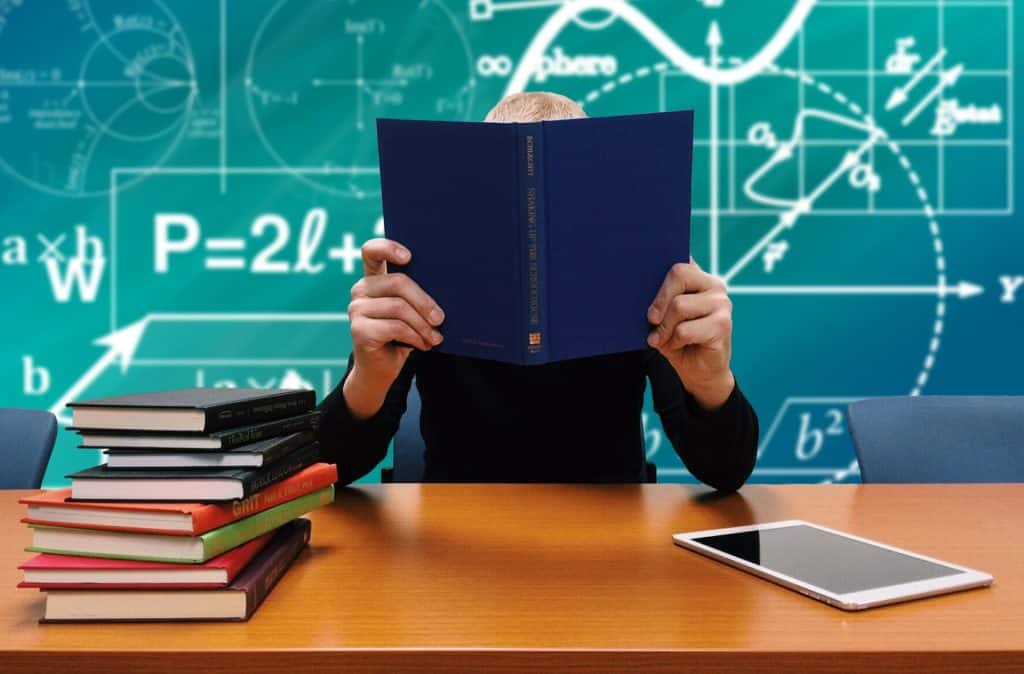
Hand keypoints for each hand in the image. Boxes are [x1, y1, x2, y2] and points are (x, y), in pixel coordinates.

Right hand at [343, 238, 444, 418]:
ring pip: (399, 307)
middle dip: (425, 301)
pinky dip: (415, 337)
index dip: (389, 248)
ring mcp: (357, 309)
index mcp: (374, 279)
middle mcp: (361, 290)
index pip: (372, 251)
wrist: (380, 370)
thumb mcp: (411, 312)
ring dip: (423, 325)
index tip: (409, 257)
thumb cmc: (400, 337)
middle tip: (441, 319)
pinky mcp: (359, 330)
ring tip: (435, 338)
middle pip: (398, 282)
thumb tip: (448, 288)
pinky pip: (396, 327)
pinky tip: (424, 345)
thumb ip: (416, 296)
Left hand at [646, 260, 734, 410]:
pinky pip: (684, 330)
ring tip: (664, 338)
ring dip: (664, 328)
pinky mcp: (722, 324)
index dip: (658, 277)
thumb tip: (643, 295)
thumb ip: (658, 301)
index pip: (678, 262)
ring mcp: (721, 303)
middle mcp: (714, 285)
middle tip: (651, 320)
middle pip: (678, 275)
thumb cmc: (678, 340)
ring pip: (679, 305)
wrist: (699, 372)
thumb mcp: (662, 318)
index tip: (649, 297)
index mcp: (699, 277)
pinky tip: (678, 346)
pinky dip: (674, 341)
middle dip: (658, 301)